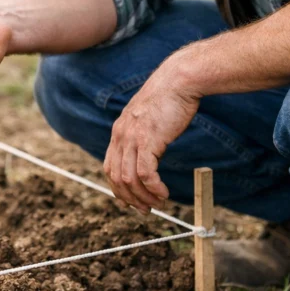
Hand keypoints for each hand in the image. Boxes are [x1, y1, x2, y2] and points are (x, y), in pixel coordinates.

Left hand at [104, 53, 200, 212]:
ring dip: (143, 197)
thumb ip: (142, 135)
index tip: (131, 201)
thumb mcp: (148, 118)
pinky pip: (145, 174)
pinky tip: (163, 193)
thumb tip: (148, 152)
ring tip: (157, 204)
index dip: (118, 188)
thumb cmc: (169, 99)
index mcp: (119, 131)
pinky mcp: (148, 140)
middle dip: (130, 198)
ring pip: (129, 179)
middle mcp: (121, 135)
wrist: (179, 81)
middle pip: (116, 177)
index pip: (110, 167)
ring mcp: (132, 138)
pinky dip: (153, 188)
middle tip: (145, 209)